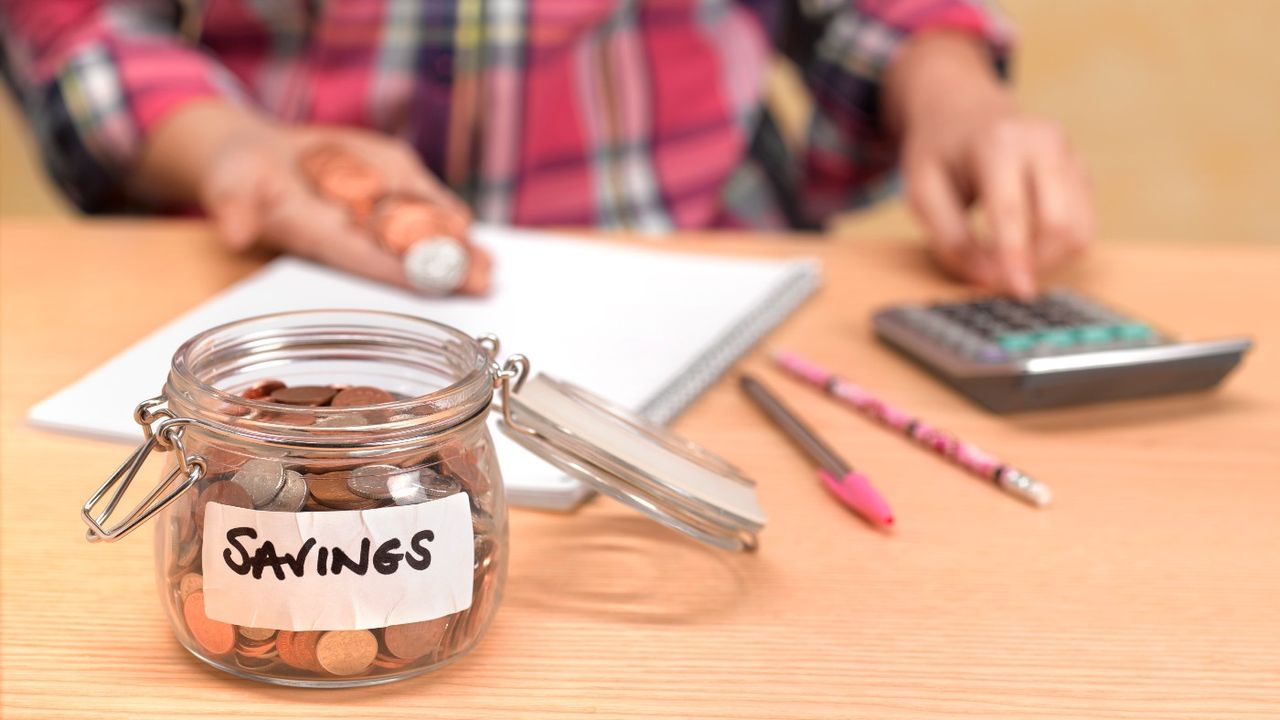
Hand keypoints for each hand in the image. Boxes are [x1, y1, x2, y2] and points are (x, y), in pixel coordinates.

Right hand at [203, 123, 485, 291]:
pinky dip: (447, 212)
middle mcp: (354, 233)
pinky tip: (469, 226)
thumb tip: (232, 233)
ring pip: (423, 232)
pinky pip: (423, 199)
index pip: (366, 261)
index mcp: (320, 241)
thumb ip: (232, 207)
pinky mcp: (389, 182)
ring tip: (491, 265)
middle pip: (405, 255)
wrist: (258, 153)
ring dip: (457, 249)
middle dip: (445, 269)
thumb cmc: (242, 176)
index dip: (400, 272)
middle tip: (482, 281)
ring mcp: (375, 210)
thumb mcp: (228, 183)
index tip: (434, 283)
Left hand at [884, 33, 1094, 298]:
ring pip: (1080, 229)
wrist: (965, 111)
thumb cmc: (940, 152)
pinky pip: (1084, 225)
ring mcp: (1070, 154)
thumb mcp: (922, 192)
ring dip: (1050, 260)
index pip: (1013, 211)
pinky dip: (1060, 248)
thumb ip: (949, 238)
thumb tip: (986, 278)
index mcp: (999, 142)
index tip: (1018, 292)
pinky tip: (1029, 244)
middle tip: (1001, 279)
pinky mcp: (1082, 171)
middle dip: (1035, 263)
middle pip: (1059, 223)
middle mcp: (1044, 142)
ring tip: (1012, 259)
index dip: (1016, 257)